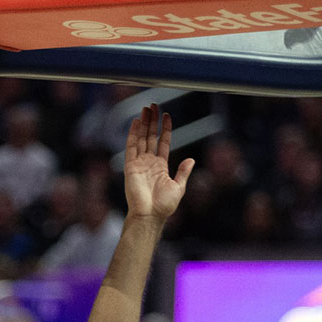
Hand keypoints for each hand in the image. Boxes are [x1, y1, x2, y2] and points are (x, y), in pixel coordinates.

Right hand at [124, 104, 193, 219]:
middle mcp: (149, 162)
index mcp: (161, 166)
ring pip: (141, 138)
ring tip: (146, 109)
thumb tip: (191, 159)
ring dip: (143, 124)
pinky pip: (131, 147)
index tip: (167, 116)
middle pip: (150, 137)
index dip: (165, 129)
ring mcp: (139, 163)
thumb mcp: (179, 188)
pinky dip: (133, 134)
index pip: (163, 142)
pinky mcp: (130, 166)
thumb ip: (183, 172)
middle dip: (152, 121)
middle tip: (153, 106)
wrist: (150, 215)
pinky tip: (136, 122)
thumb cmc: (164, 206)